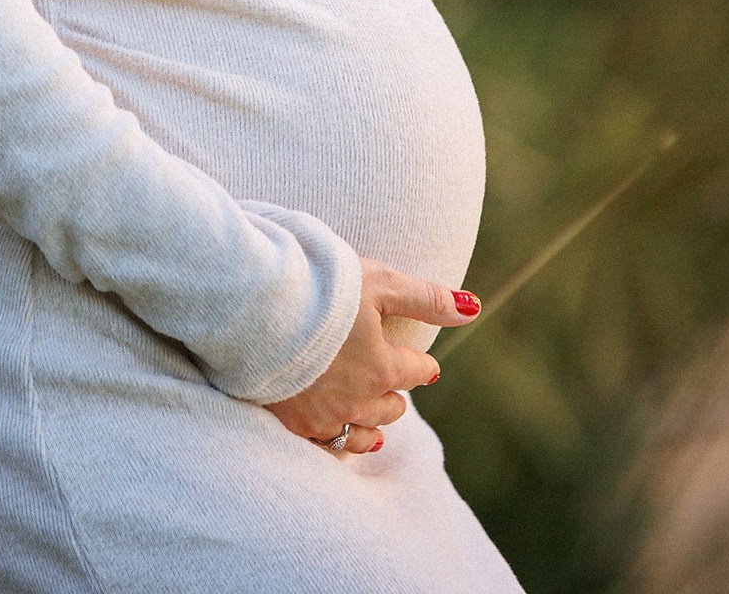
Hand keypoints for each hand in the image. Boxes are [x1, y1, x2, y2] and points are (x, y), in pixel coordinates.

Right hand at [265, 261, 480, 454]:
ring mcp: (324, 416)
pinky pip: (324, 447)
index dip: (422, 364)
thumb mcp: (380, 282)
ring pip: (361, 433)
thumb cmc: (320, 287)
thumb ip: (426, 298)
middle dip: (396, 395)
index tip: (426, 364)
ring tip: (375, 427)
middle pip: (390, 407)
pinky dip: (336, 442)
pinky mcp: (291, 424)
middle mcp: (358, 399)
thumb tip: (473, 307)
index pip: (417, 371)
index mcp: (383, 366)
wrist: (256, 307)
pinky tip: (335, 437)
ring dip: (371, 425)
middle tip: (396, 388)